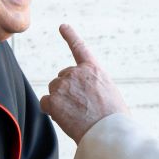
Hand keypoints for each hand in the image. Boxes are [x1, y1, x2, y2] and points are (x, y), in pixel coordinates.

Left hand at [40, 24, 128, 142]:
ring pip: (53, 91)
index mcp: (94, 70)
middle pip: (62, 79)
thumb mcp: (109, 94)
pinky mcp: (53, 99)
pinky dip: (52, 111)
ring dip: (59, 101)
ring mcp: (63, 85)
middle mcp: (77, 73)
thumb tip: (80, 96)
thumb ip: (92, 87)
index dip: (70, 35)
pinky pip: (45, 103)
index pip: (79, 48)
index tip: (62, 26)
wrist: (109, 132)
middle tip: (81, 108)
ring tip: (76, 115)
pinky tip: (65, 118)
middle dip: (66, 91)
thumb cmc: (113, 119)